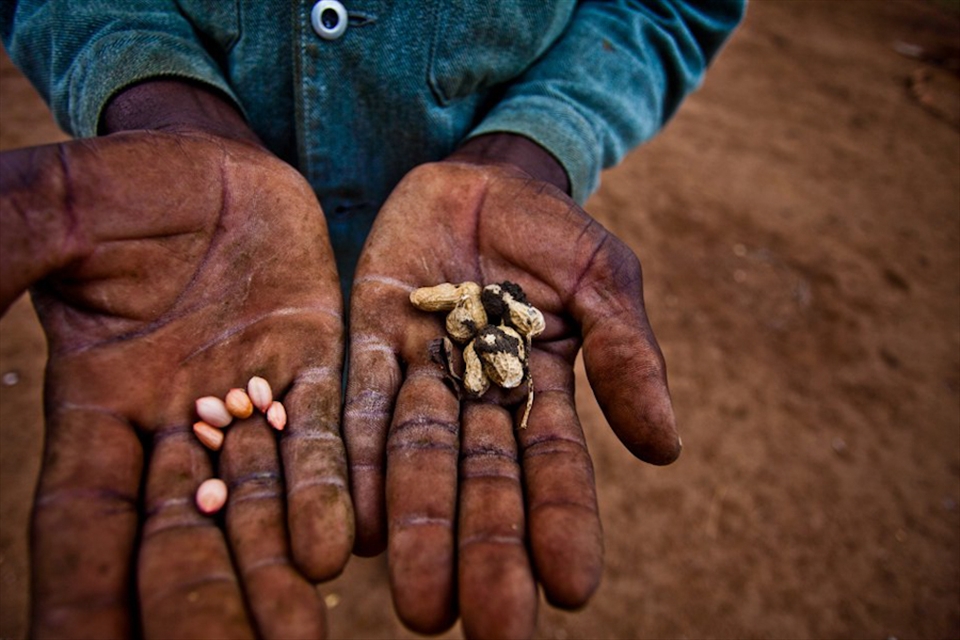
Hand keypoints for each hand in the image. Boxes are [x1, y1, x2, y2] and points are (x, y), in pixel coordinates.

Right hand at [1, 130, 350, 637]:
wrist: (216, 164)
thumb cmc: (126, 186)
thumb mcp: (55, 210)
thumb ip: (6, 251)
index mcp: (97, 404)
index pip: (80, 521)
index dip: (80, 593)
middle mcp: (175, 423)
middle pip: (176, 534)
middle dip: (191, 603)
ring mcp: (250, 399)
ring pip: (256, 503)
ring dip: (269, 572)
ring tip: (294, 638)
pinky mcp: (316, 365)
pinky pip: (324, 435)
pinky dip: (324, 488)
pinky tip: (337, 546)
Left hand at [344, 137, 678, 637]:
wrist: (484, 177)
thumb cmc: (555, 232)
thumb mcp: (604, 281)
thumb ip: (625, 355)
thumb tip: (666, 449)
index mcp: (544, 389)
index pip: (555, 468)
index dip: (564, 525)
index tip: (573, 589)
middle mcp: (479, 397)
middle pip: (482, 483)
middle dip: (485, 553)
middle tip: (486, 630)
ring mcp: (422, 372)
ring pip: (417, 458)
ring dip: (419, 527)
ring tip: (419, 603)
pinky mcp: (370, 338)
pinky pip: (359, 403)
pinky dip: (355, 459)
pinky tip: (354, 520)